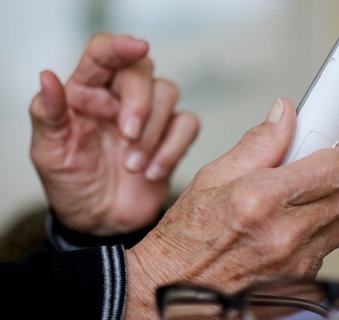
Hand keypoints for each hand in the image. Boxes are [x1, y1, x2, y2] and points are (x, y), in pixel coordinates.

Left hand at [29, 33, 199, 235]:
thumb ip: (48, 114)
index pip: (103, 54)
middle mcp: (119, 97)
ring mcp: (149, 116)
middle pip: (142, 70)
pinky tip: (153, 173)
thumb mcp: (49, 153)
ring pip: (168, 93)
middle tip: (127, 136)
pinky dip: (174, 148)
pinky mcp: (172, 137)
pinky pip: (187, 124)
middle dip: (139, 103)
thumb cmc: (72, 184)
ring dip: (153, 133)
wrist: (100, 222)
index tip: (137, 46)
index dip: (120, 46)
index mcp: (86, 92)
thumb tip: (47, 77)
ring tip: (133, 167)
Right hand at [124, 98, 338, 317]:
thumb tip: (284, 116)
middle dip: (329, 183)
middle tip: (304, 179)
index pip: (331, 169)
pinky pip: (324, 253)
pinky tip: (284, 236)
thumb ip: (257, 144)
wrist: (174, 288)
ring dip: (322, 213)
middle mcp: (283, 234)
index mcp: (261, 199)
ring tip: (289, 210)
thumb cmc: (187, 238)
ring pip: (337, 226)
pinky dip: (312, 240)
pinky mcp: (299, 284)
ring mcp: (294, 264)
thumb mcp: (212, 177)